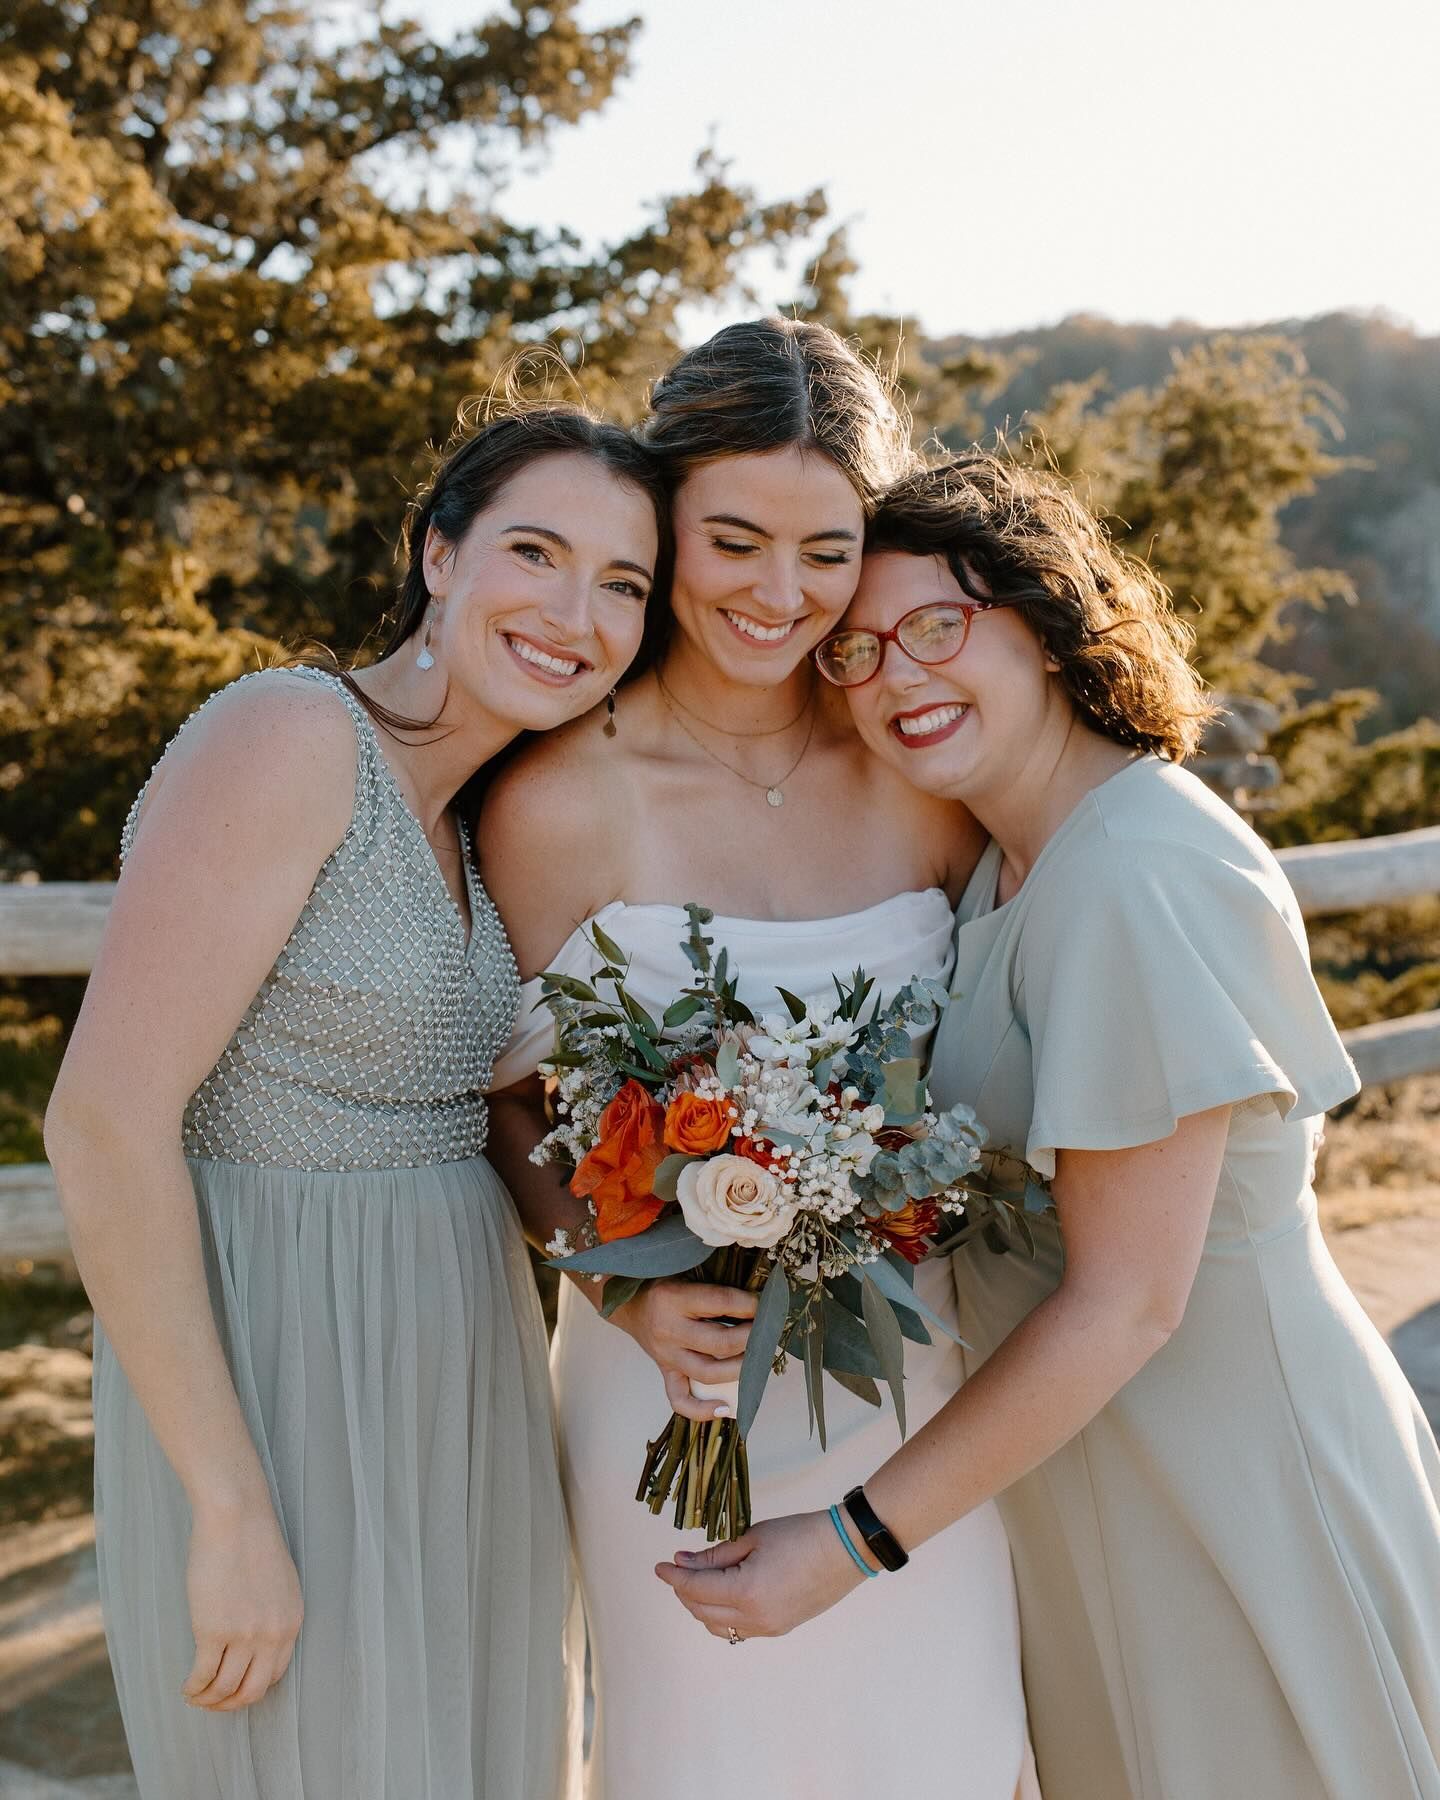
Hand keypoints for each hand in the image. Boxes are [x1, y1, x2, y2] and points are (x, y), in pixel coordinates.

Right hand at [180, 1496, 303, 1710]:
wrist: (236, 1516)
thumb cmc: (252, 1542)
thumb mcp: (279, 1583)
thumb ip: (273, 1614)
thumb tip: (254, 1645)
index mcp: (292, 1622)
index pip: (276, 1675)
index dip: (252, 1688)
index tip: (235, 1690)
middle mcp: (273, 1634)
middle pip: (253, 1690)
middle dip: (230, 1704)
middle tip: (212, 1702)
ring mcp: (244, 1634)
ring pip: (225, 1689)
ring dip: (207, 1700)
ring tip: (194, 1696)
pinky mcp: (213, 1631)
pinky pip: (202, 1676)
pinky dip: (193, 1688)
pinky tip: (186, 1687)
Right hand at [609, 1278, 756, 1421]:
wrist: (629, 1303)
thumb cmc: (663, 1283)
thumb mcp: (685, 1271)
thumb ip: (714, 1283)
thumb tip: (756, 1295)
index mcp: (674, 1298)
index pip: (721, 1302)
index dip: (749, 1305)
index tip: (766, 1305)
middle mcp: (669, 1330)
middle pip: (719, 1343)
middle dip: (751, 1339)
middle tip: (767, 1333)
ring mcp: (667, 1355)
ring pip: (707, 1373)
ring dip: (739, 1369)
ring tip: (758, 1361)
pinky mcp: (665, 1371)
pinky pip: (680, 1399)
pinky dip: (702, 1410)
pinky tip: (725, 1408)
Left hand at [654, 1510, 868, 1639]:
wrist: (845, 1549)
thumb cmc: (801, 1535)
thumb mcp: (753, 1538)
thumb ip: (716, 1555)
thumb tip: (684, 1561)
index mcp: (746, 1592)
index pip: (696, 1589)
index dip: (674, 1577)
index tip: (660, 1566)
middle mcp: (755, 1618)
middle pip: (702, 1612)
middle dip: (684, 1591)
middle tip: (678, 1568)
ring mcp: (768, 1628)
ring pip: (718, 1626)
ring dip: (702, 1606)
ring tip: (699, 1580)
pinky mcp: (779, 1628)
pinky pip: (739, 1629)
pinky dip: (723, 1615)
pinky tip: (723, 1595)